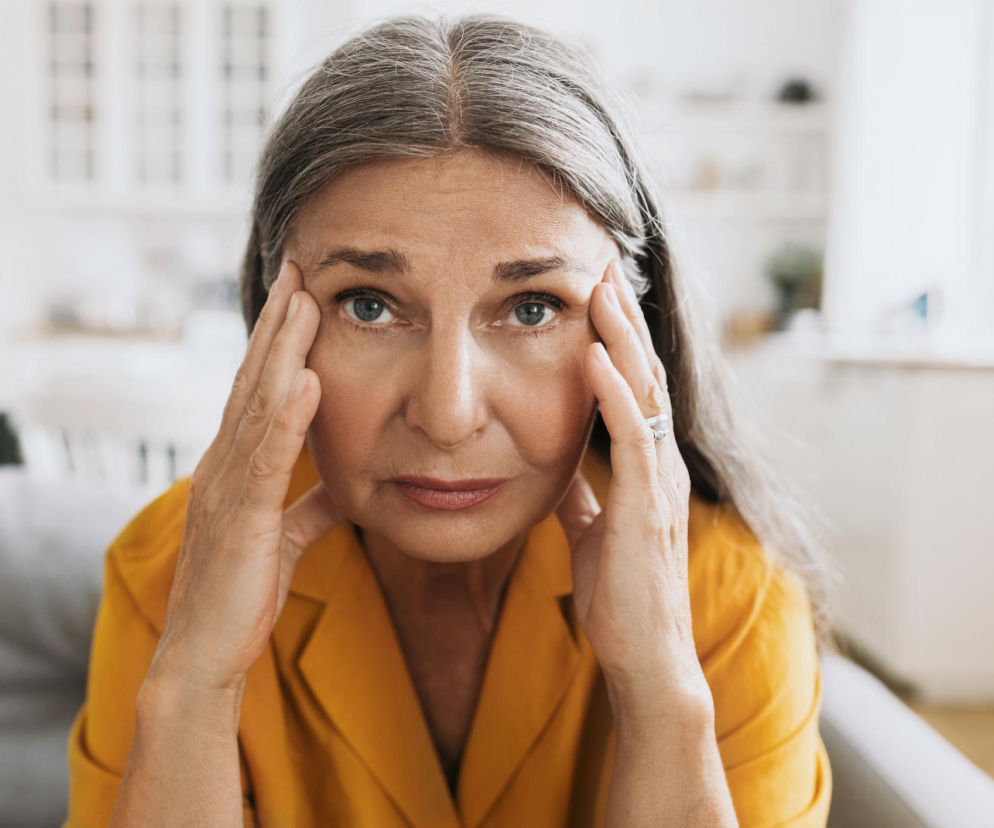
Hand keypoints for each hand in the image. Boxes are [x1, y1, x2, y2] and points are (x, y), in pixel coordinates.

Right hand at [150, 260, 341, 694]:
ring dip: (282, 353)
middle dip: (277, 325)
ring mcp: (227, 489)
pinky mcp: (244, 521)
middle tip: (298, 268)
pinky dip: (287, 419)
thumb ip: (309, 506)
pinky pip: (268, 462)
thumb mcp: (283, 538)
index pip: (258, 390)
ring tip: (303, 301)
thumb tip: (343, 486)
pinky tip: (308, 382)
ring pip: (257, 407)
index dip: (278, 342)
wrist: (205, 655)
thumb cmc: (240, 595)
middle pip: (254, 382)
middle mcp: (224, 466)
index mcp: (235, 468)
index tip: (300, 294)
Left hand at [557, 261, 705, 707]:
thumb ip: (583, 497)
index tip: (596, 297)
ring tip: (600, 287)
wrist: (643, 655)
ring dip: (620, 337)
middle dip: (622, 320)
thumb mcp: (594, 532)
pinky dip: (611, 391)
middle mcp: (660, 464)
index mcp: (647, 468)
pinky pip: (629, 434)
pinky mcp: (645, 504)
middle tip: (602, 266)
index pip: (634, 389)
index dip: (618, 341)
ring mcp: (657, 481)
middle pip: (643, 375)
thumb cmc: (620, 596)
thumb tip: (558, 474)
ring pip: (642, 392)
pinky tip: (592, 353)